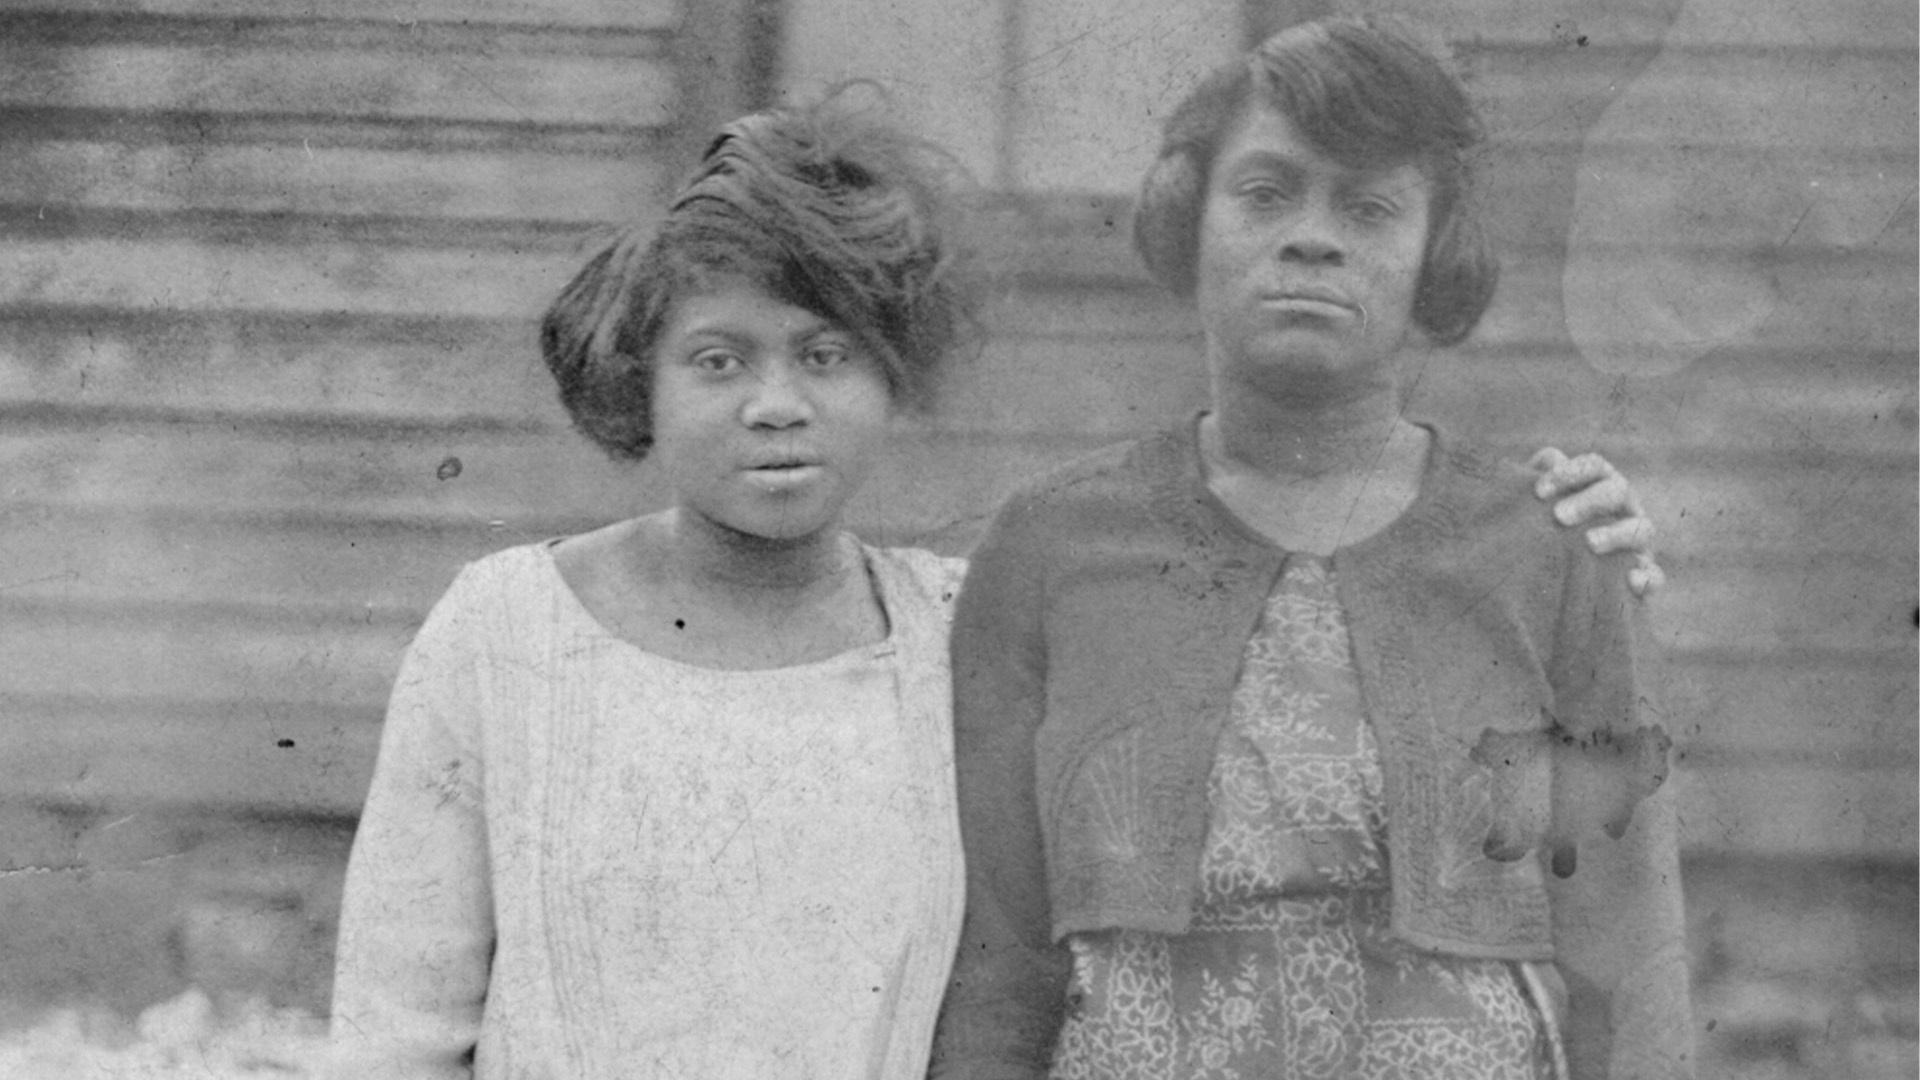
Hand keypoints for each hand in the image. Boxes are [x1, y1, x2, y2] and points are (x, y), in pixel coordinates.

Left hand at [1529, 448, 1664, 596]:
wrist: (1553, 595)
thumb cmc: (1543, 541)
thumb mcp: (1534, 514)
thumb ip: (1538, 486)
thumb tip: (1547, 460)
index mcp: (1598, 488)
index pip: (1593, 467)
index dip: (1568, 473)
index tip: (1539, 492)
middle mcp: (1622, 511)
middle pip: (1618, 491)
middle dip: (1590, 500)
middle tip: (1559, 516)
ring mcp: (1637, 545)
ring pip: (1641, 529)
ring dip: (1617, 533)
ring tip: (1590, 543)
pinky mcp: (1643, 580)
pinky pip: (1654, 577)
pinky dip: (1646, 577)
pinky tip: (1630, 579)